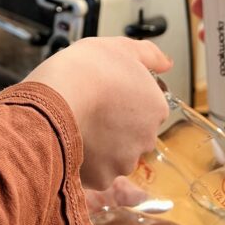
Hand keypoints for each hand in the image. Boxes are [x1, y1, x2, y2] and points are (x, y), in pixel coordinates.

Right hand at [26, 37, 170, 189]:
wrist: (58, 95)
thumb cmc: (86, 69)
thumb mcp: (121, 47)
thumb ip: (149, 55)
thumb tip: (166, 63)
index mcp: (156, 108)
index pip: (146, 109)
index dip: (124, 101)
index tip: (108, 95)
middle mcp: (146, 138)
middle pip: (133, 135)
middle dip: (116, 127)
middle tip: (93, 110)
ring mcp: (125, 160)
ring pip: (115, 156)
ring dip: (102, 147)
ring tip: (80, 126)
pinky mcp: (102, 177)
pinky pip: (96, 172)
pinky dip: (86, 163)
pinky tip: (74, 144)